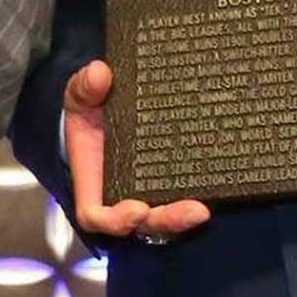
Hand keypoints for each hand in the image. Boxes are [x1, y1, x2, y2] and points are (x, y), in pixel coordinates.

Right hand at [60, 61, 210, 240]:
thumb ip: (85, 86)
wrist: (109, 106)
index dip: (115, 220)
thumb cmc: (90, 108)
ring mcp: (147, 192)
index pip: (96, 215)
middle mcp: (122, 194)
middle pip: (142, 223)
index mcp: (94, 181)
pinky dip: (198, 197)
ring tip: (204, 209)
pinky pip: (181, 199)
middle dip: (167, 220)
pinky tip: (216, 190)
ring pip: (165, 218)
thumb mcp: (81, 94)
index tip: (137, 209)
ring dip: (184, 218)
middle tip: (193, 210)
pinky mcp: (169, 182)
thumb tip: (100, 73)